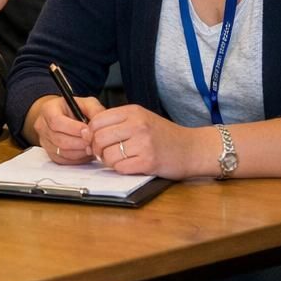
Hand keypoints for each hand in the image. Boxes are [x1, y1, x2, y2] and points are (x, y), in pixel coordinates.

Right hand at [29, 94, 104, 164]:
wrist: (63, 116)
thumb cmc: (74, 109)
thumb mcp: (86, 103)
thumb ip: (94, 110)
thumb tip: (100, 124)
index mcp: (48, 109)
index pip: (56, 121)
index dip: (73, 128)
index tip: (88, 131)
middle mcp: (42, 126)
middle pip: (59, 139)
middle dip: (80, 142)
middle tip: (94, 142)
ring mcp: (44, 141)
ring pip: (62, 152)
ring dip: (80, 152)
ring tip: (92, 146)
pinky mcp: (51, 154)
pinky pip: (64, 160)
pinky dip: (78, 158)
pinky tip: (86, 152)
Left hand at [87, 104, 206, 178]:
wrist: (192, 148)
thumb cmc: (164, 135)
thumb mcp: (141, 118)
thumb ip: (117, 122)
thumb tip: (88, 132)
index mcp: (133, 111)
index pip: (97, 120)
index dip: (91, 132)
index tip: (94, 139)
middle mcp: (137, 125)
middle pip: (100, 137)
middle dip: (96, 148)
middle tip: (102, 153)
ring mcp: (143, 143)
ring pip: (108, 154)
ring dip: (108, 161)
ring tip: (117, 160)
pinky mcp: (148, 162)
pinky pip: (121, 167)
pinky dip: (120, 169)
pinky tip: (128, 165)